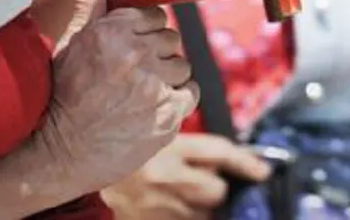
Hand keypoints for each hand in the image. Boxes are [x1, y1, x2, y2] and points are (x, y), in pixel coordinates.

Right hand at [37, 0, 199, 192]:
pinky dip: (177, 100)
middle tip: (131, 77)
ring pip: (182, 66)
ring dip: (167, 79)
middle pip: (171, 41)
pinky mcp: (168, 115)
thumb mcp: (71, 41)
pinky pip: (191, 93)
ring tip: (138, 95)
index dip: (145, 34)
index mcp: (112, 32)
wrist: (59, 153)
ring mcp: (153, 86)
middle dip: (156, 56)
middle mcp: (134, 55)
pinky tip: (152, 109)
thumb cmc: (63, 94)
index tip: (130, 51)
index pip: (155, 16)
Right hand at [103, 133, 271, 219]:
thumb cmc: (132, 151)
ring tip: (180, 195)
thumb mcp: (163, 137)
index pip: (219, 153)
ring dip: (199, 207)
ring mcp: (156, 207)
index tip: (263, 172)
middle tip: (199, 182)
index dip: (246, 163)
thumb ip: (196, 148)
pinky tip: (174, 208)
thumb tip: (236, 161)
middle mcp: (164, 178)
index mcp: (169, 148)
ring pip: (202, 214)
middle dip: (215, 188)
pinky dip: (185, 217)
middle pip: (215, 191)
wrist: (86, 165)